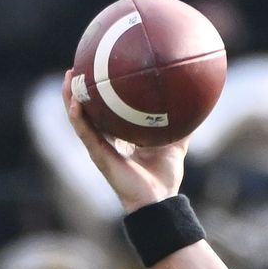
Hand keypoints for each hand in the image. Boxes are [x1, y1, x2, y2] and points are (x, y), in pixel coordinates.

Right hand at [60, 70, 189, 212]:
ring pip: (79, 118)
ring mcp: (99, 147)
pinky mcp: (98, 155)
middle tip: (77, 68)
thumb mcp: (175, 146)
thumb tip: (198, 110)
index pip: (105, 110)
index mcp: (120, 137)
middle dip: (80, 90)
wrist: (158, 200)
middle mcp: (106, 140)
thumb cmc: (164, 177)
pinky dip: (78, 118)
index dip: (100, 93)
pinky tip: (75, 102)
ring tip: (69, 77)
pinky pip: (84, 133)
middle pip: (86, 110)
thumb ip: (183, 129)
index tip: (99, 70)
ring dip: (70, 98)